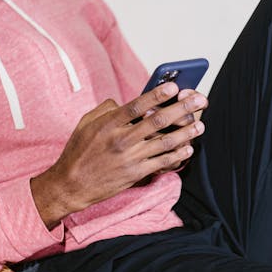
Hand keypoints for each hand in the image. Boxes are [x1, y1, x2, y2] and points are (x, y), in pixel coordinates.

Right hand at [30, 83, 207, 227]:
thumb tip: (125, 102)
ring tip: (200, 125)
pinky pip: (162, 162)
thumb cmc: (79, 151)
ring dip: (186, 133)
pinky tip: (188, 148)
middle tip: (200, 101)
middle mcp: (122, 139)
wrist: (71, 184)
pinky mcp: (136, 173)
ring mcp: (130, 157)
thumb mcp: (86, 123)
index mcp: (109, 123)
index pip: (138, 105)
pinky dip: (177, 154)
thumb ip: (106, 109)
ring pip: (165, 142)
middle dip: (182, 109)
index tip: (175, 86)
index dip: (158, 95)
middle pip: (158, 121)